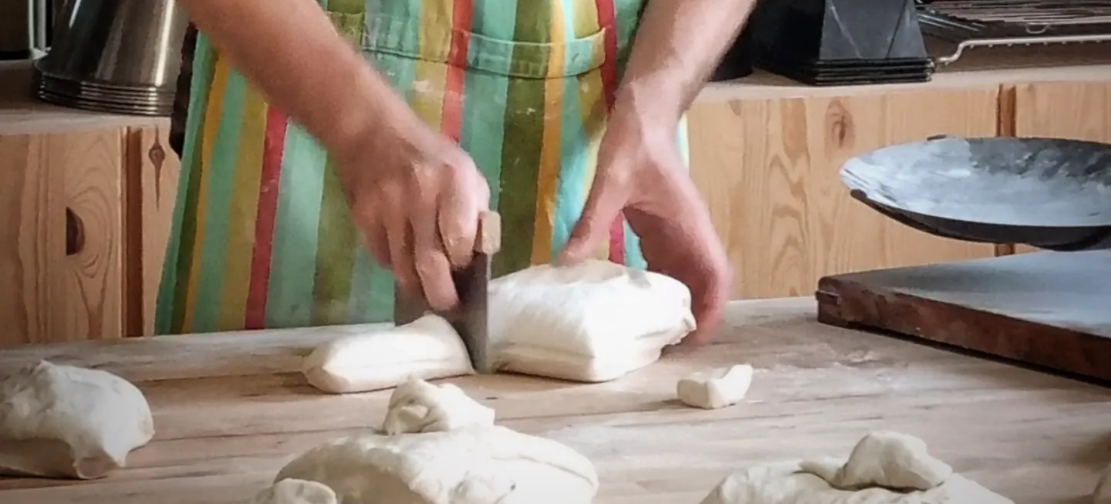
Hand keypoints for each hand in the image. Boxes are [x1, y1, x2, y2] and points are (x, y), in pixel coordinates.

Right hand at [335, 115, 489, 311]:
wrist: (370, 132)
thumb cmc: (429, 155)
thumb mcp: (466, 172)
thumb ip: (476, 212)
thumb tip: (478, 254)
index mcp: (452, 181)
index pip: (460, 240)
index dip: (463, 263)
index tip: (465, 272)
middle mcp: (419, 196)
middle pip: (429, 262)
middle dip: (440, 294)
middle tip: (447, 307)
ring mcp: (386, 209)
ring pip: (402, 268)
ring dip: (416, 287)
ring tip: (427, 293)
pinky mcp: (362, 218)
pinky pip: (381, 257)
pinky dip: (394, 266)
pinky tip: (403, 262)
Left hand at [558, 108, 731, 344]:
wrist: (644, 114)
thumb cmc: (634, 144)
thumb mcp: (609, 183)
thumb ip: (591, 222)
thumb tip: (564, 262)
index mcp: (689, 224)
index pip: (716, 275)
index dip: (711, 309)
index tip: (692, 338)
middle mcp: (691, 232)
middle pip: (705, 284)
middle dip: (694, 317)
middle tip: (664, 348)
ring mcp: (679, 231)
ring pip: (688, 277)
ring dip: (676, 304)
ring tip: (650, 334)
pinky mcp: (663, 228)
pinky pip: (668, 265)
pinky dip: (657, 287)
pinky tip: (631, 302)